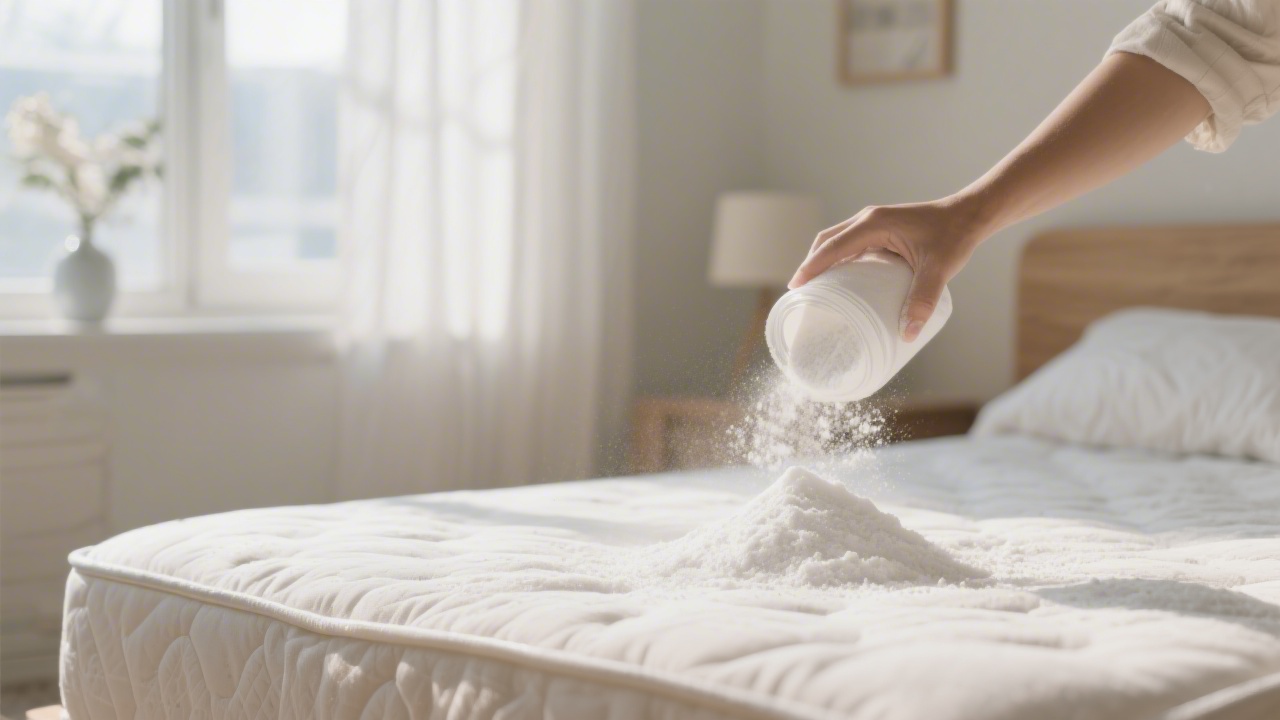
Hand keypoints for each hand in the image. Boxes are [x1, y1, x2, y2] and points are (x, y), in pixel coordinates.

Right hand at [787, 196, 990, 341]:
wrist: (970, 215)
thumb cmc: (954, 236)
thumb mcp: (939, 269)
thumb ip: (923, 299)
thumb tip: (907, 333)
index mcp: (874, 224)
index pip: (832, 246)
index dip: (811, 267)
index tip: (795, 287)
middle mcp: (868, 219)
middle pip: (826, 240)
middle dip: (811, 264)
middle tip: (801, 292)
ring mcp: (874, 223)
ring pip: (836, 239)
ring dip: (822, 260)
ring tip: (815, 287)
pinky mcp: (881, 229)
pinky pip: (849, 242)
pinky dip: (837, 258)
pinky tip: (840, 278)